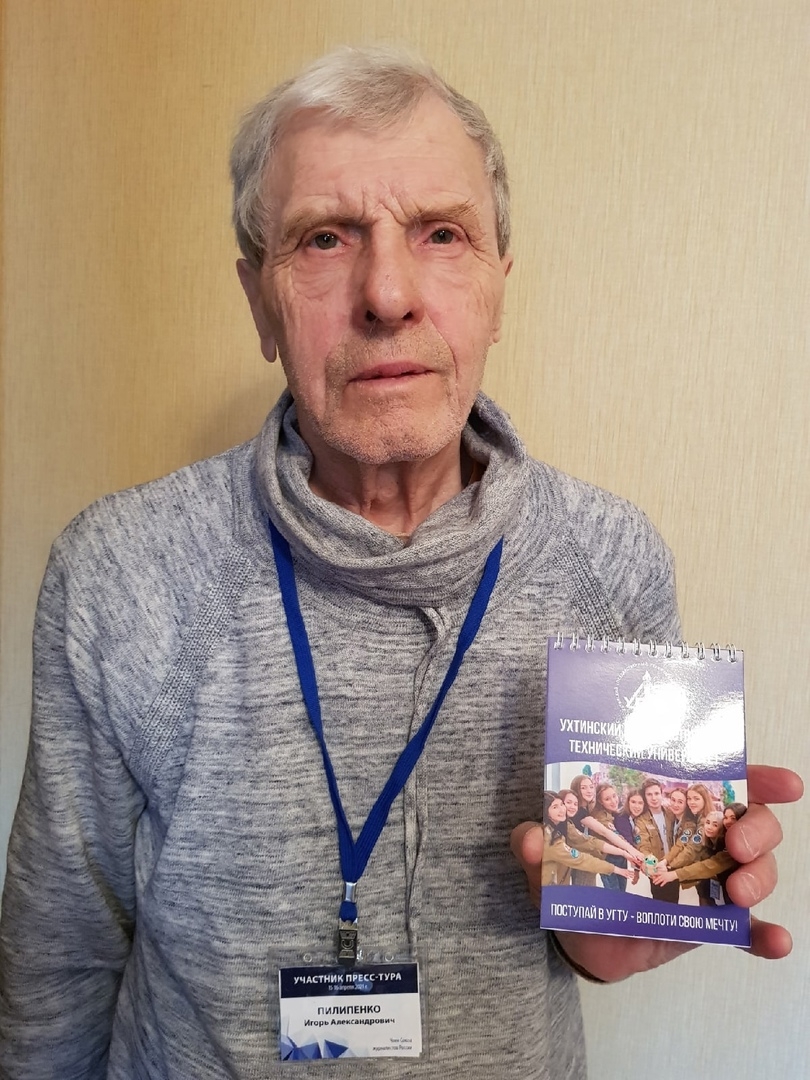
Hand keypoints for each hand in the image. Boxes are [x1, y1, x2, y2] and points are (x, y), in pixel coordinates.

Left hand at [511, 764, 801, 981]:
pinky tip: (776, 942)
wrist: (576, 936)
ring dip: (759, 876)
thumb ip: (536, 843)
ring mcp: (706, 884)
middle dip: (756, 829)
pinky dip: (764, 936)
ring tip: (738, 892)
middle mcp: (696, 841)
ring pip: (755, 870)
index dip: (754, 777)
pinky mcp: (708, 928)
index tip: (783, 783)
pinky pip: (745, 933)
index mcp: (665, 810)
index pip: (715, 782)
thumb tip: (529, 839)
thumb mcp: (547, 856)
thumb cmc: (571, 879)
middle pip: (749, 823)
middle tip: (735, 844)